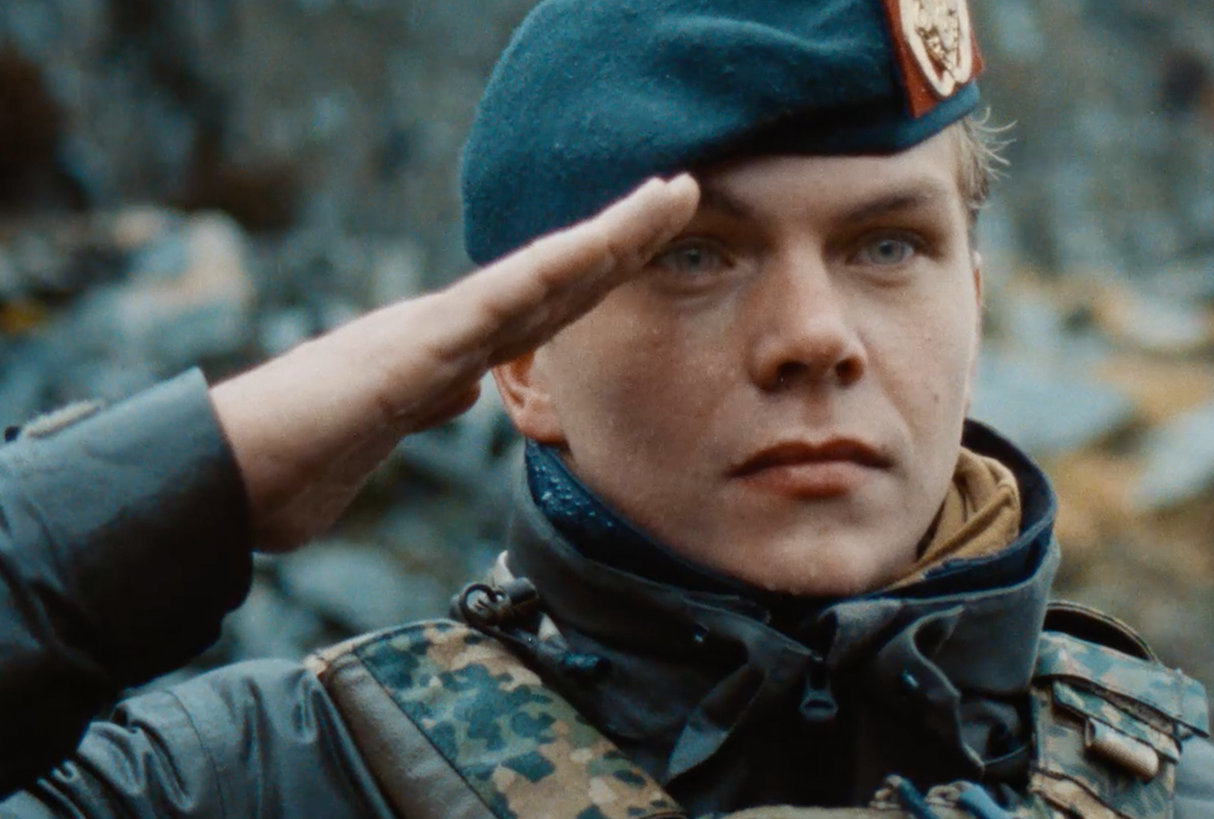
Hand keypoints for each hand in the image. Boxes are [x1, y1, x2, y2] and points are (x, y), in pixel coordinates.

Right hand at [210, 175, 699, 552]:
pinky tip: (589, 252)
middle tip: (683, 191)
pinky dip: (542, 277)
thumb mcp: (380, 437)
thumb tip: (461, 390)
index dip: (601, 272)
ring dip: (605, 237)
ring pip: (535, 276)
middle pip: (554, 278)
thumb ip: (423, 405)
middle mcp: (442, 328)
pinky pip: (488, 308)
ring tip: (665, 197)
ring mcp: (427, 334)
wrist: (222, 480)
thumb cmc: (289, 467)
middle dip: (623, 237)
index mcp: (444, 352)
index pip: (542, 306)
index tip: (653, 242)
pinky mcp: (407, 355)